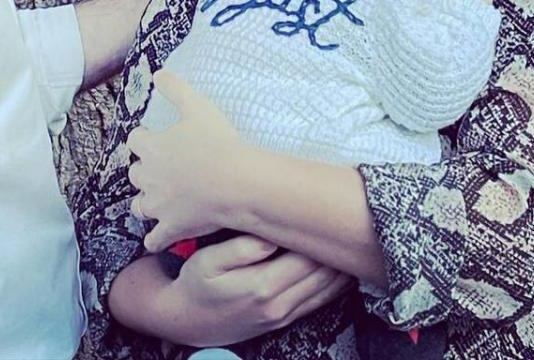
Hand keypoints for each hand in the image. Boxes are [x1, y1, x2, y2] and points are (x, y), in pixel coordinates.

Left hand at [128, 71, 248, 251]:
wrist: (237, 183)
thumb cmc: (218, 142)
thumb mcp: (196, 105)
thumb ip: (175, 88)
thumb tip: (157, 73)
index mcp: (151, 147)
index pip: (135, 140)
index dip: (144, 139)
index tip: (154, 139)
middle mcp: (148, 177)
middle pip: (135, 173)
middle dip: (145, 170)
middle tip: (160, 169)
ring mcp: (159, 206)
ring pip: (139, 206)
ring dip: (145, 202)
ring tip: (156, 201)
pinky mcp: (172, 229)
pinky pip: (154, 240)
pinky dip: (155, 239)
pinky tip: (158, 240)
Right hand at [162, 236, 353, 346]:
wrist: (186, 320)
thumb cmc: (195, 284)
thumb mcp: (208, 261)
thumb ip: (241, 248)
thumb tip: (271, 236)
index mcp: (262, 286)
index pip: (305, 257)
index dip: (320, 235)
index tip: (328, 212)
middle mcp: (278, 304)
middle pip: (322, 274)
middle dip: (335, 248)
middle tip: (345, 221)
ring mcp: (282, 315)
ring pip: (325, 291)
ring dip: (340, 268)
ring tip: (347, 240)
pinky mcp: (282, 320)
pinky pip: (317, 303)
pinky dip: (334, 287)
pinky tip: (340, 269)